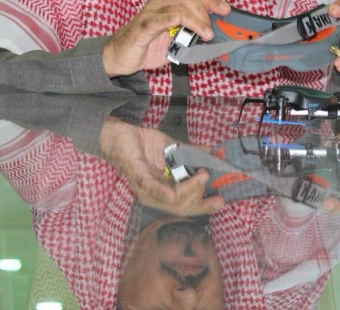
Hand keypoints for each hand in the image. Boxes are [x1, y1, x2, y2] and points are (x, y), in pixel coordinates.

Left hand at [100, 118, 224, 215]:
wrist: (119, 133)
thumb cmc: (144, 144)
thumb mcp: (173, 149)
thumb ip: (192, 154)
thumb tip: (214, 153)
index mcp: (163, 192)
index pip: (185, 206)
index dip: (204, 206)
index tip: (221, 201)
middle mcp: (153, 195)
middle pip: (181, 207)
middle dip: (199, 199)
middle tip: (209, 181)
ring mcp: (144, 187)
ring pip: (171, 199)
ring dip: (190, 190)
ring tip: (203, 175)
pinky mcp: (137, 175)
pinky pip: (151, 187)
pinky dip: (164, 193)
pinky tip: (175, 194)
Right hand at [102, 0, 230, 76]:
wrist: (119, 58)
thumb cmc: (146, 49)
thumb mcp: (174, 44)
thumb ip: (190, 40)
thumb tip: (212, 42)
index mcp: (168, 6)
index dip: (211, 1)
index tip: (226, 9)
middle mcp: (160, 6)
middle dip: (205, 13)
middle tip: (212, 32)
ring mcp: (150, 15)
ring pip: (176, 8)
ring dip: (195, 20)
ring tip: (206, 34)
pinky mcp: (141, 28)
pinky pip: (157, 20)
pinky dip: (170, 18)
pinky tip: (180, 20)